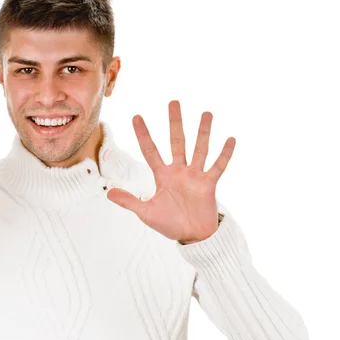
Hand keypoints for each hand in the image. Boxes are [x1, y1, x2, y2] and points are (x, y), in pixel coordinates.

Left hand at [107, 100, 234, 243]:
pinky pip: (218, 166)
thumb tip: (108, 193)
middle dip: (174, 122)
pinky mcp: (209, 184)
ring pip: (199, 148)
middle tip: (173, 102)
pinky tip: (231, 139)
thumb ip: (129, 201)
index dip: (143, 134)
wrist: (192, 237)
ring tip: (206, 113)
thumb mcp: (146, 213)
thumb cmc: (169, 224)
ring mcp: (195, 176)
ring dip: (203, 131)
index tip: (136, 116)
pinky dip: (225, 154)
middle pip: (176, 141)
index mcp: (162, 175)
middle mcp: (179, 171)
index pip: (150, 150)